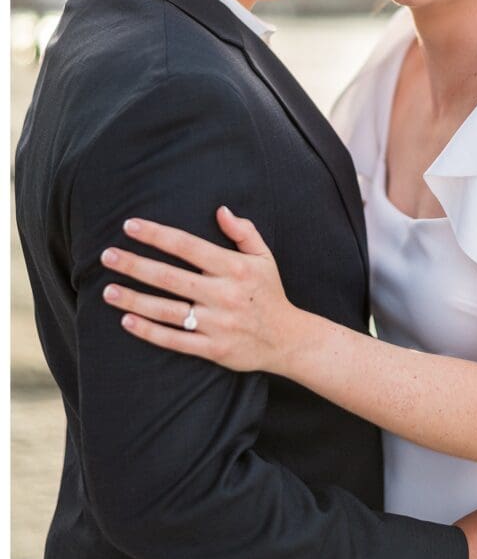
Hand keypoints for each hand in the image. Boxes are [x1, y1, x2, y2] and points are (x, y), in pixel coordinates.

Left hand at [100, 207, 295, 373]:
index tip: (130, 226)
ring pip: (167, 310)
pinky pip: (175, 340)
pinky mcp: (213, 349)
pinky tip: (126, 321)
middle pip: (170, 277)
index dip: (157, 235)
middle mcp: (223, 294)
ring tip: (108, 290)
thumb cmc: (269, 293)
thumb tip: (220, 209)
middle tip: (107, 255)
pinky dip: (149, 331)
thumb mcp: (263, 257)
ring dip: (134, 300)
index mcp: (234, 267)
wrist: (287, 339)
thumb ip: (243, 231)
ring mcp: (217, 324)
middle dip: (135, 265)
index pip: (188, 246)